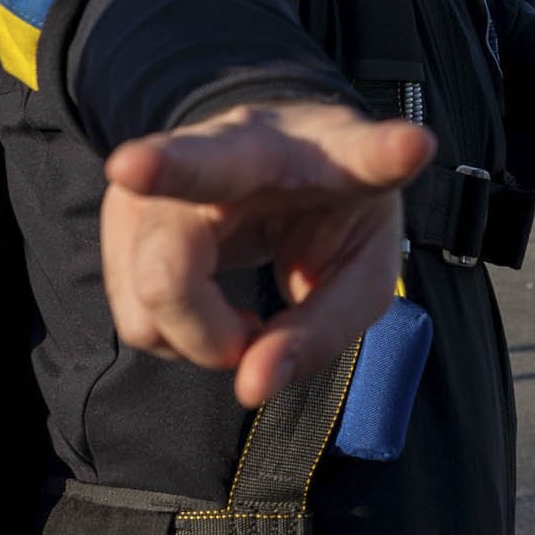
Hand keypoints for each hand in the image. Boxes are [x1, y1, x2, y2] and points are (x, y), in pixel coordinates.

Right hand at [102, 100, 432, 408]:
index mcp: (313, 153)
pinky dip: (174, 333)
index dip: (371, 153)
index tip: (412, 147)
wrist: (281, 149)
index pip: (338, 152)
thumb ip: (319, 332)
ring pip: (153, 288)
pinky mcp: (123, 212)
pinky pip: (135, 310)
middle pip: (181, 222)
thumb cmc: (331, 208)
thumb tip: (249, 386)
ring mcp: (163, 177)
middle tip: (240, 343)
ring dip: (198, 335)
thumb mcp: (359, 270)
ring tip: (241, 320)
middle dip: (194, 303)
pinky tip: (210, 307)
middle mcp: (231, 147)